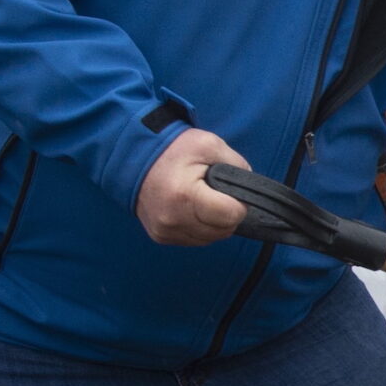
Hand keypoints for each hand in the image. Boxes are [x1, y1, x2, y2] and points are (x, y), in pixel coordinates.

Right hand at [135, 127, 250, 245]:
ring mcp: (164, 230)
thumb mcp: (210, 144)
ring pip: (210, 239)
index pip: (231, 216)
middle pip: (223, 230)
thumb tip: (250, 189)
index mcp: (186, 196)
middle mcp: (173, 219)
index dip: (239, 204)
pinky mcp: (160, 236)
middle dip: (227, 214)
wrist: (135, 156)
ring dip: (215, 223)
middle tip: (218, 194)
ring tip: (205, 201)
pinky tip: (194, 210)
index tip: (231, 192)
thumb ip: (237, 165)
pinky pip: (194, 240)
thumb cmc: (175, 149)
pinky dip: (201, 228)